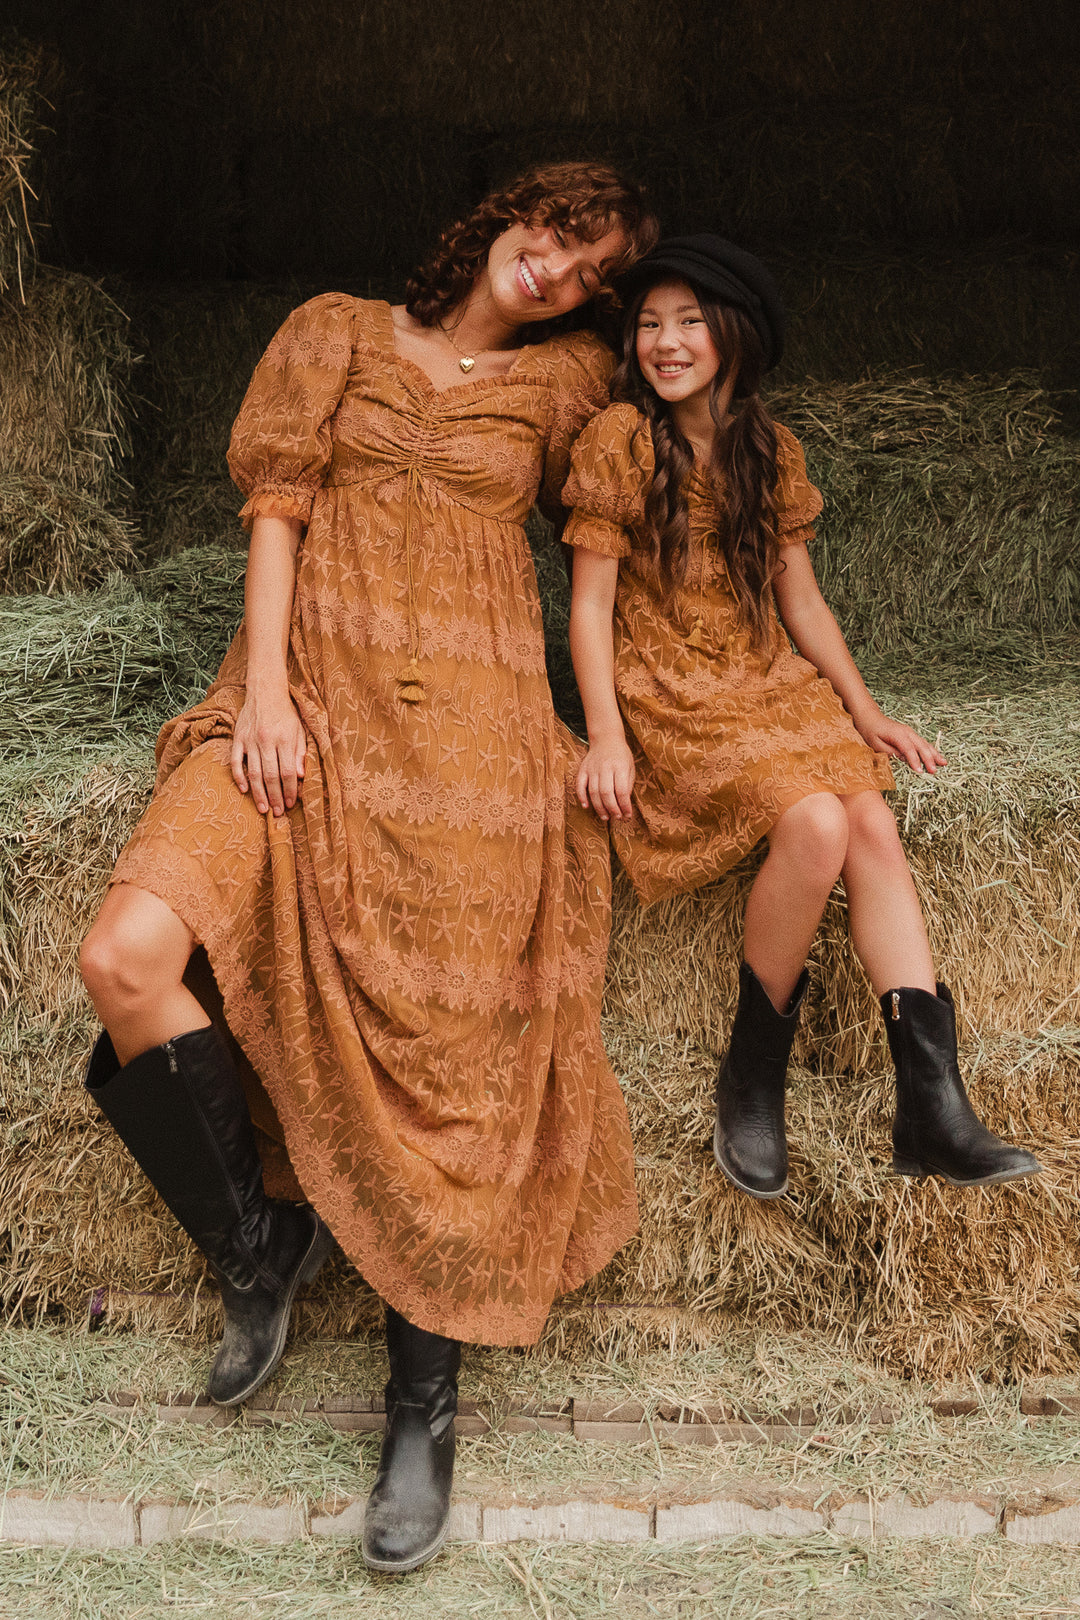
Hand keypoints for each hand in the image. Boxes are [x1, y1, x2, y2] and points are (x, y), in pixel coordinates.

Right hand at [230, 686, 307, 815]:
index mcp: (285, 739)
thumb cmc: (286, 713)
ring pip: (253, 772)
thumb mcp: (300, 730)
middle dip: (275, 796)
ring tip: (263, 808)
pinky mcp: (237, 738)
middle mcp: (266, 740)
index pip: (288, 771)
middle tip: (277, 813)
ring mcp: (250, 740)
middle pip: (271, 775)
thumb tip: (301, 776)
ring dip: (258, 793)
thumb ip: (301, 753)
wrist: (265, 691)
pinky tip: (244, 790)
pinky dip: (238, 776)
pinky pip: (235, 761)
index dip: (289, 790)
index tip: (290, 803)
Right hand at [576, 736, 635, 821]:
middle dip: (612, 809)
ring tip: (605, 817)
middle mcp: (605, 767)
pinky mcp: (583, 769)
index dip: (624, 806)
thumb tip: (624, 804)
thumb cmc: (621, 756)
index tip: (628, 815)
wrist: (606, 738)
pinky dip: (581, 796)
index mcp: (620, 766)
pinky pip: (579, 785)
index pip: (621, 790)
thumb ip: (627, 785)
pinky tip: (586, 806)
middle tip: (616, 818)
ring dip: (599, 807)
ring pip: (593, 791)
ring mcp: (592, 768)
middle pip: (606, 792)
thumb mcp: (630, 768)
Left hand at [856, 710, 945, 774]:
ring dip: (935, 754)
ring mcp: (910, 732)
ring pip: (925, 744)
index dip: (915, 761)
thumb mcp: (875, 744)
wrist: (870, 717)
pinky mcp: (911, 735)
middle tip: (934, 771)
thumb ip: (889, 752)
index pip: (909, 749)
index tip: (920, 771)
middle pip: (921, 746)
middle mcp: (907, 732)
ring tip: (944, 763)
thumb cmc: (870, 731)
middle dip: (929, 759)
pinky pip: (923, 743)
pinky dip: (931, 750)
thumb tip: (903, 758)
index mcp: (898, 734)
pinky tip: (938, 757)